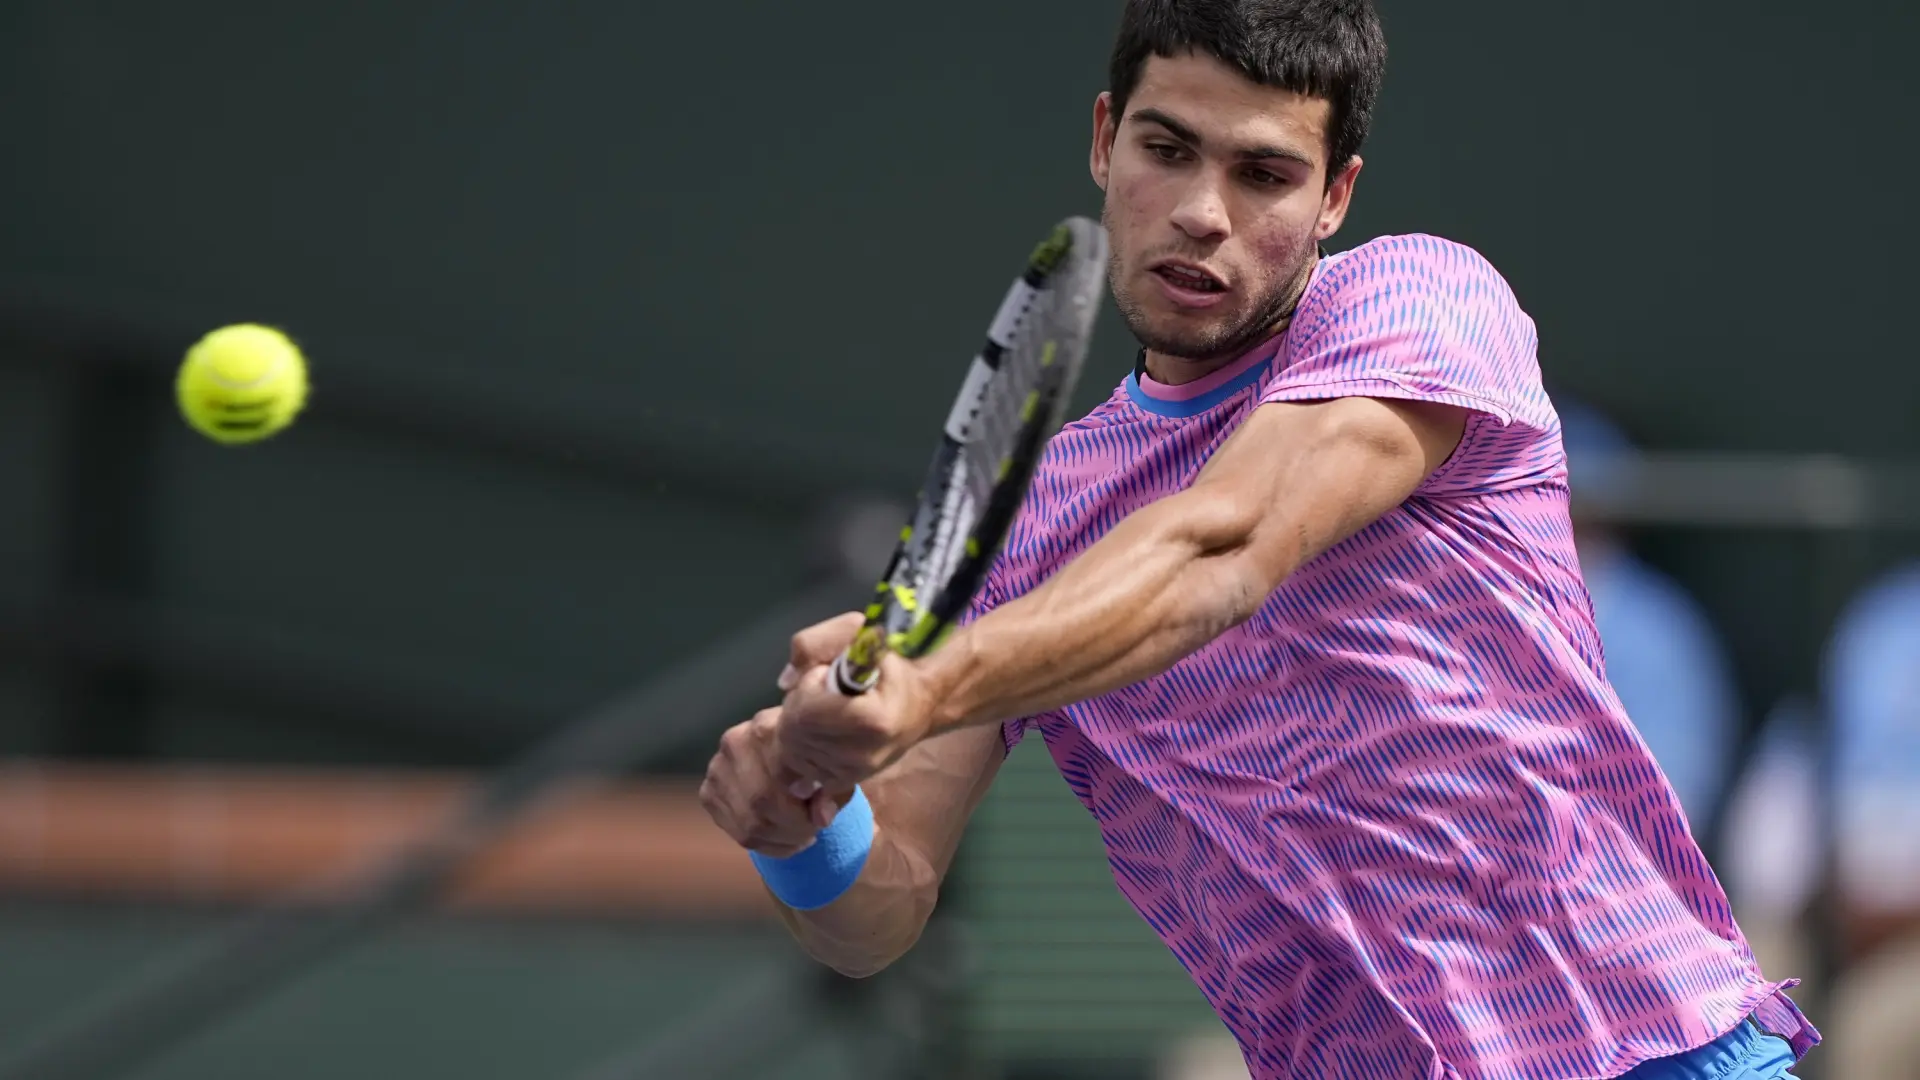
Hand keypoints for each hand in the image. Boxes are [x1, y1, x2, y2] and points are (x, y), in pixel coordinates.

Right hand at [699, 707, 848, 856]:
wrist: (794, 737)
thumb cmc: (820, 751)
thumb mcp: (837, 766)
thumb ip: (833, 791)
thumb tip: (820, 819)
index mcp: (766, 729)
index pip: (778, 784)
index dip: (801, 815)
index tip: (820, 821)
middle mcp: (734, 743)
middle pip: (759, 806)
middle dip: (791, 829)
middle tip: (812, 831)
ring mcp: (717, 768)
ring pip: (747, 824)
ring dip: (779, 839)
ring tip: (800, 835)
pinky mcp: (709, 791)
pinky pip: (734, 831)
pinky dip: (763, 843)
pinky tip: (781, 837)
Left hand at [775, 615, 937, 792]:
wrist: (920, 702)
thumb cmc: (890, 665)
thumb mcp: (857, 635)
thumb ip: (813, 644)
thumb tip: (785, 682)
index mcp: (872, 720)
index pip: (805, 714)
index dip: (808, 687)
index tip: (827, 673)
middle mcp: (863, 755)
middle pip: (793, 734)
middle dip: (798, 705)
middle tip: (825, 691)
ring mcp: (853, 773)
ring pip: (792, 750)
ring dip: (799, 724)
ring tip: (827, 709)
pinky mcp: (844, 781)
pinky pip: (799, 766)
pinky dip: (802, 745)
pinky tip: (821, 730)